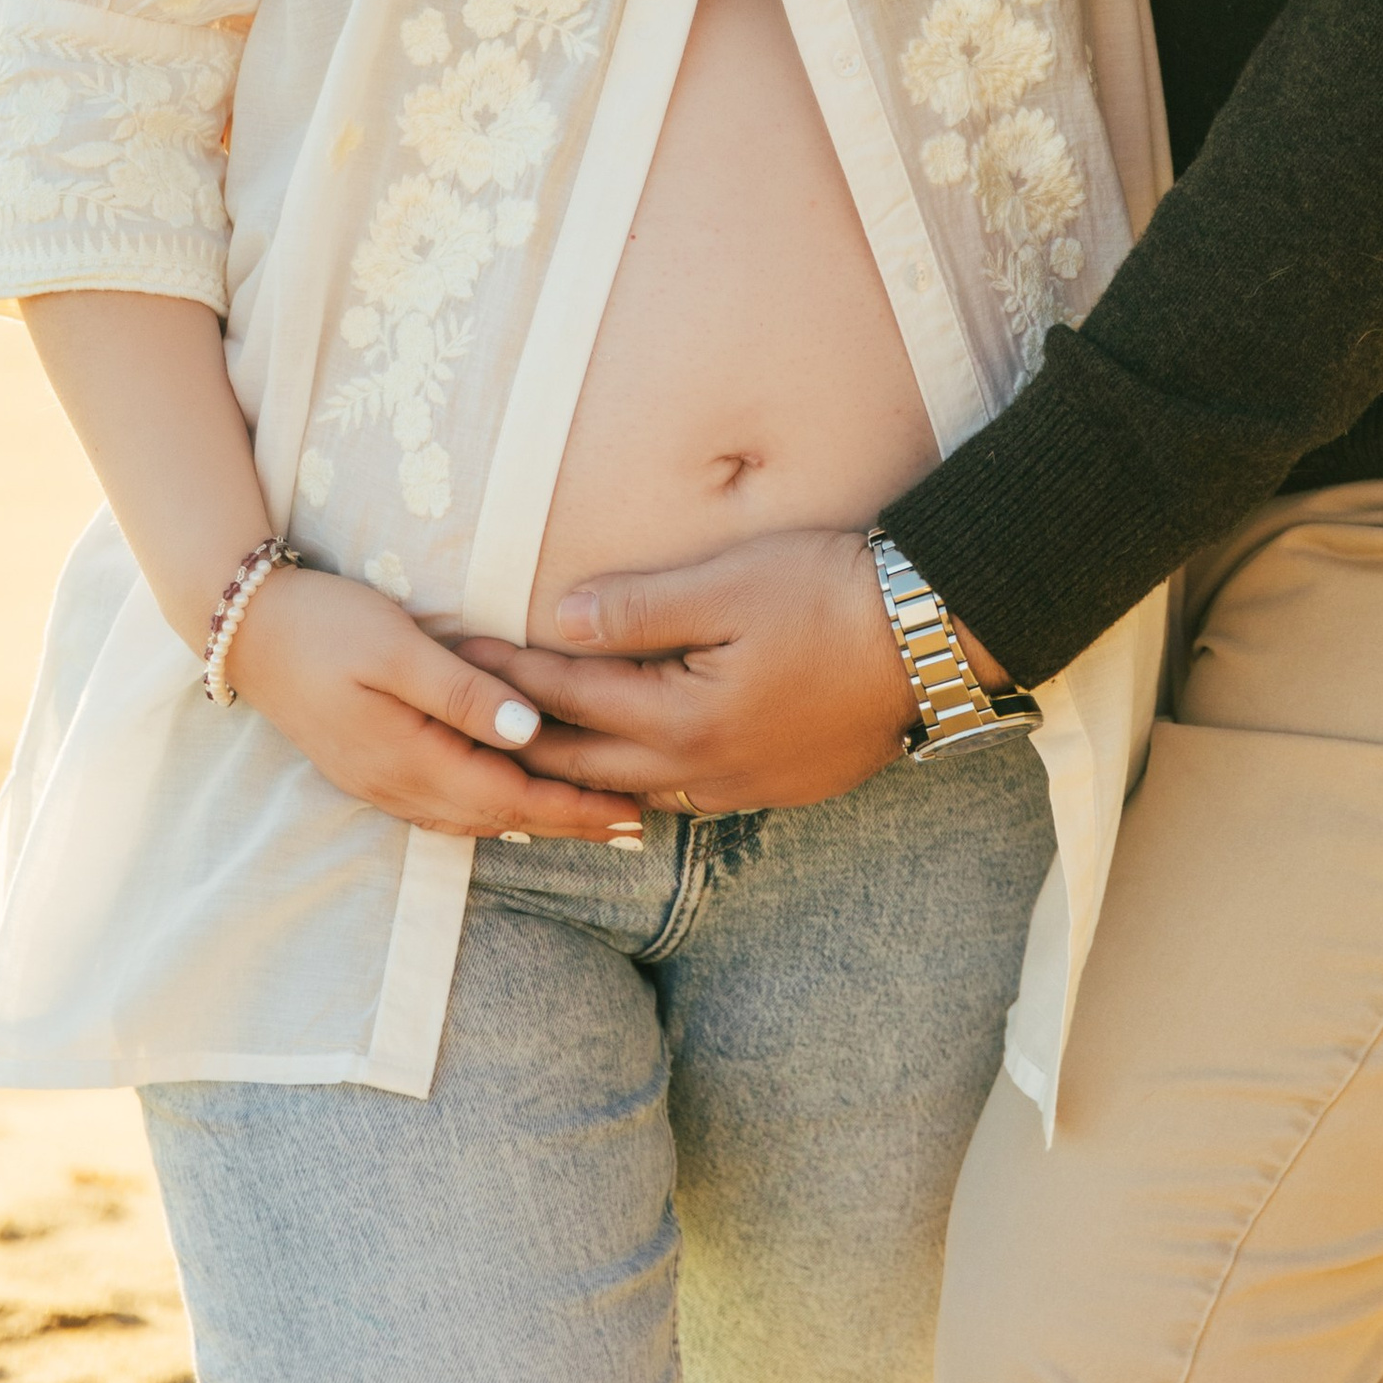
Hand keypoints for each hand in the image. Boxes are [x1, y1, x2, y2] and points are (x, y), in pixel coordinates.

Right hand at [225, 565, 645, 839]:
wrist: (245, 630)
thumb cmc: (326, 624)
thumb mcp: (396, 647)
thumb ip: (461, 692)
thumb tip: (528, 729)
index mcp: (411, 759)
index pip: (512, 799)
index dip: (575, 809)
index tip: (633, 812)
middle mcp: (399, 786)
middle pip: (500, 818)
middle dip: (568, 823)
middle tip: (634, 826)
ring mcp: (381, 783)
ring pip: (473, 818)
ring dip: (533, 821)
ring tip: (589, 819)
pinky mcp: (372, 768)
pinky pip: (445, 807)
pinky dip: (491, 810)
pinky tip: (511, 804)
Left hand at [456, 527, 919, 814]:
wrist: (928, 637)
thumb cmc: (828, 593)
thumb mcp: (727, 584)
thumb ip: (639, 609)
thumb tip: (559, 617)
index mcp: (682, 719)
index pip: (569, 697)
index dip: (506, 674)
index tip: (453, 655)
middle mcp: (702, 770)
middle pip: (585, 766)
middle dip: (518, 739)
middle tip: (463, 721)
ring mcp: (740, 788)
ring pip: (632, 794)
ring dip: (576, 776)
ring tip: (525, 759)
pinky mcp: (774, 788)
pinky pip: (683, 798)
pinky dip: (638, 785)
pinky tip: (627, 776)